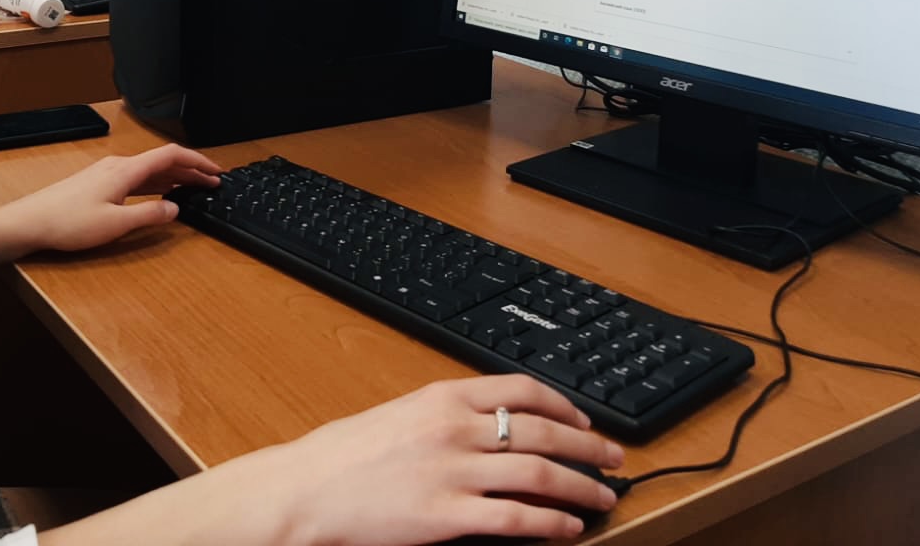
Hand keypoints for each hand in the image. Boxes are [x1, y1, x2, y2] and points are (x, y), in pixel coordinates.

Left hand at [0, 143, 221, 255]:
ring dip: (173, 177)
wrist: (28, 223)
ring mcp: (106, 173)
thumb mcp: (115, 225)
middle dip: (190, 170)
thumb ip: (148, 216)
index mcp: (125, 171)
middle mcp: (117, 166)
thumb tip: (175, 209)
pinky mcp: (97, 183)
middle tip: (211, 183)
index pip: (171, 156)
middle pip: (162, 161)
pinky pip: (136, 177)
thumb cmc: (67, 223)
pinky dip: (155, 183)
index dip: (197, 162)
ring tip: (192, 188)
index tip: (216, 172)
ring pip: (149, 170)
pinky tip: (157, 195)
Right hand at [244, 375, 622, 544]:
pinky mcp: (447, 515)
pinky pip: (515, 518)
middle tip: (613, 458)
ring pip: (539, 473)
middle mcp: (454, 428)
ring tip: (604, 497)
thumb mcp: (401, 414)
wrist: (306, 489)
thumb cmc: (344, 455)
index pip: (522, 390)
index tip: (584, 420)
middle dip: (588, 446)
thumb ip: (447, 415)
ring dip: (581, 486)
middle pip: (542, 432)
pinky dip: (551, 523)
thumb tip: (490, 424)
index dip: (564, 406)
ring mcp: (453, 471)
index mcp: (443, 397)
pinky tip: (568, 529)